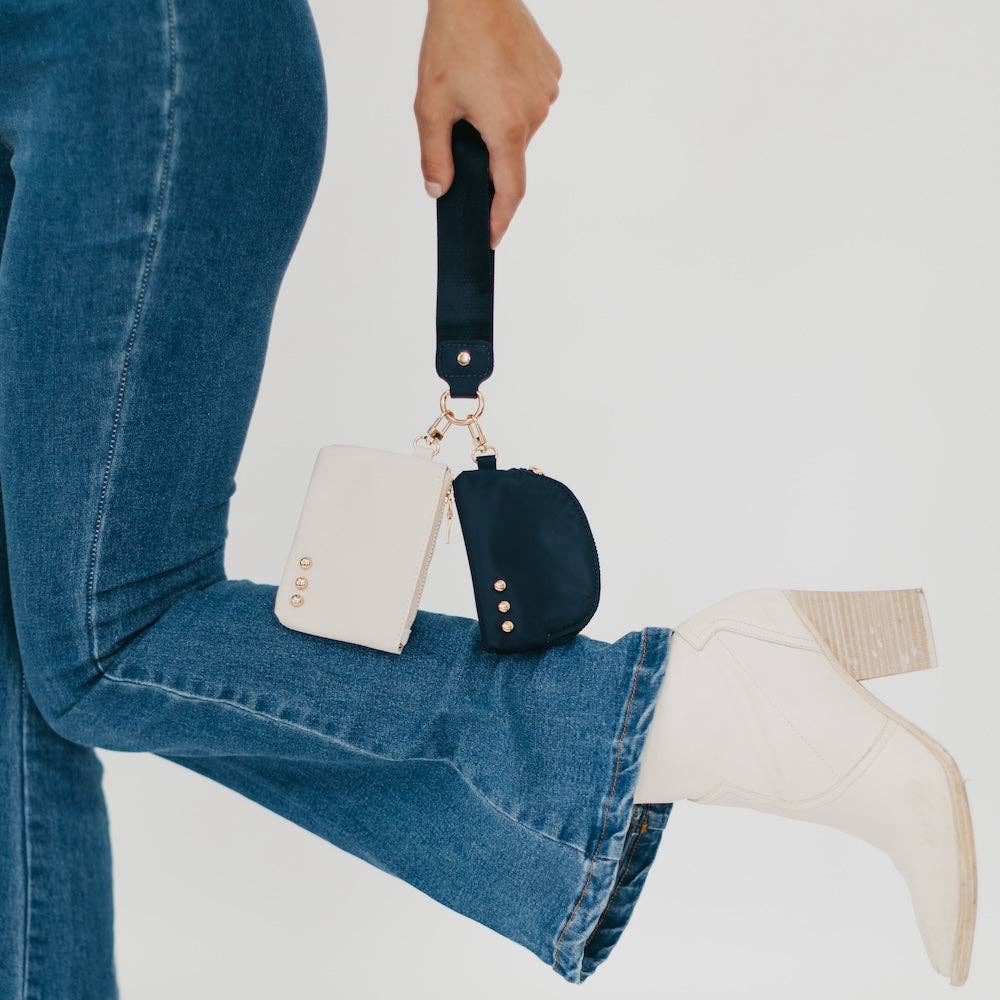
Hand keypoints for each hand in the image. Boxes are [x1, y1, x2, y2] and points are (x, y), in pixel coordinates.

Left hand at [415, 0, 560, 246]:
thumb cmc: (452, 41)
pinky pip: (531, 99)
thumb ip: (434, 156)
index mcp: (507, 128)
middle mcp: (535, 113)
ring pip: (520, 126)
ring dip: (499, 121)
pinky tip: (493, 75)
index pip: (510, 191)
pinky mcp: (551, 71)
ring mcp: (546, 91)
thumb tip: (438, 190)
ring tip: (476, 89)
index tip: (492, 237)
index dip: (500, 219)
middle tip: (462, 121)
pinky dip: (511, 98)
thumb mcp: (431, 106)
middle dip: (488, 150)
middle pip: (511, 154)